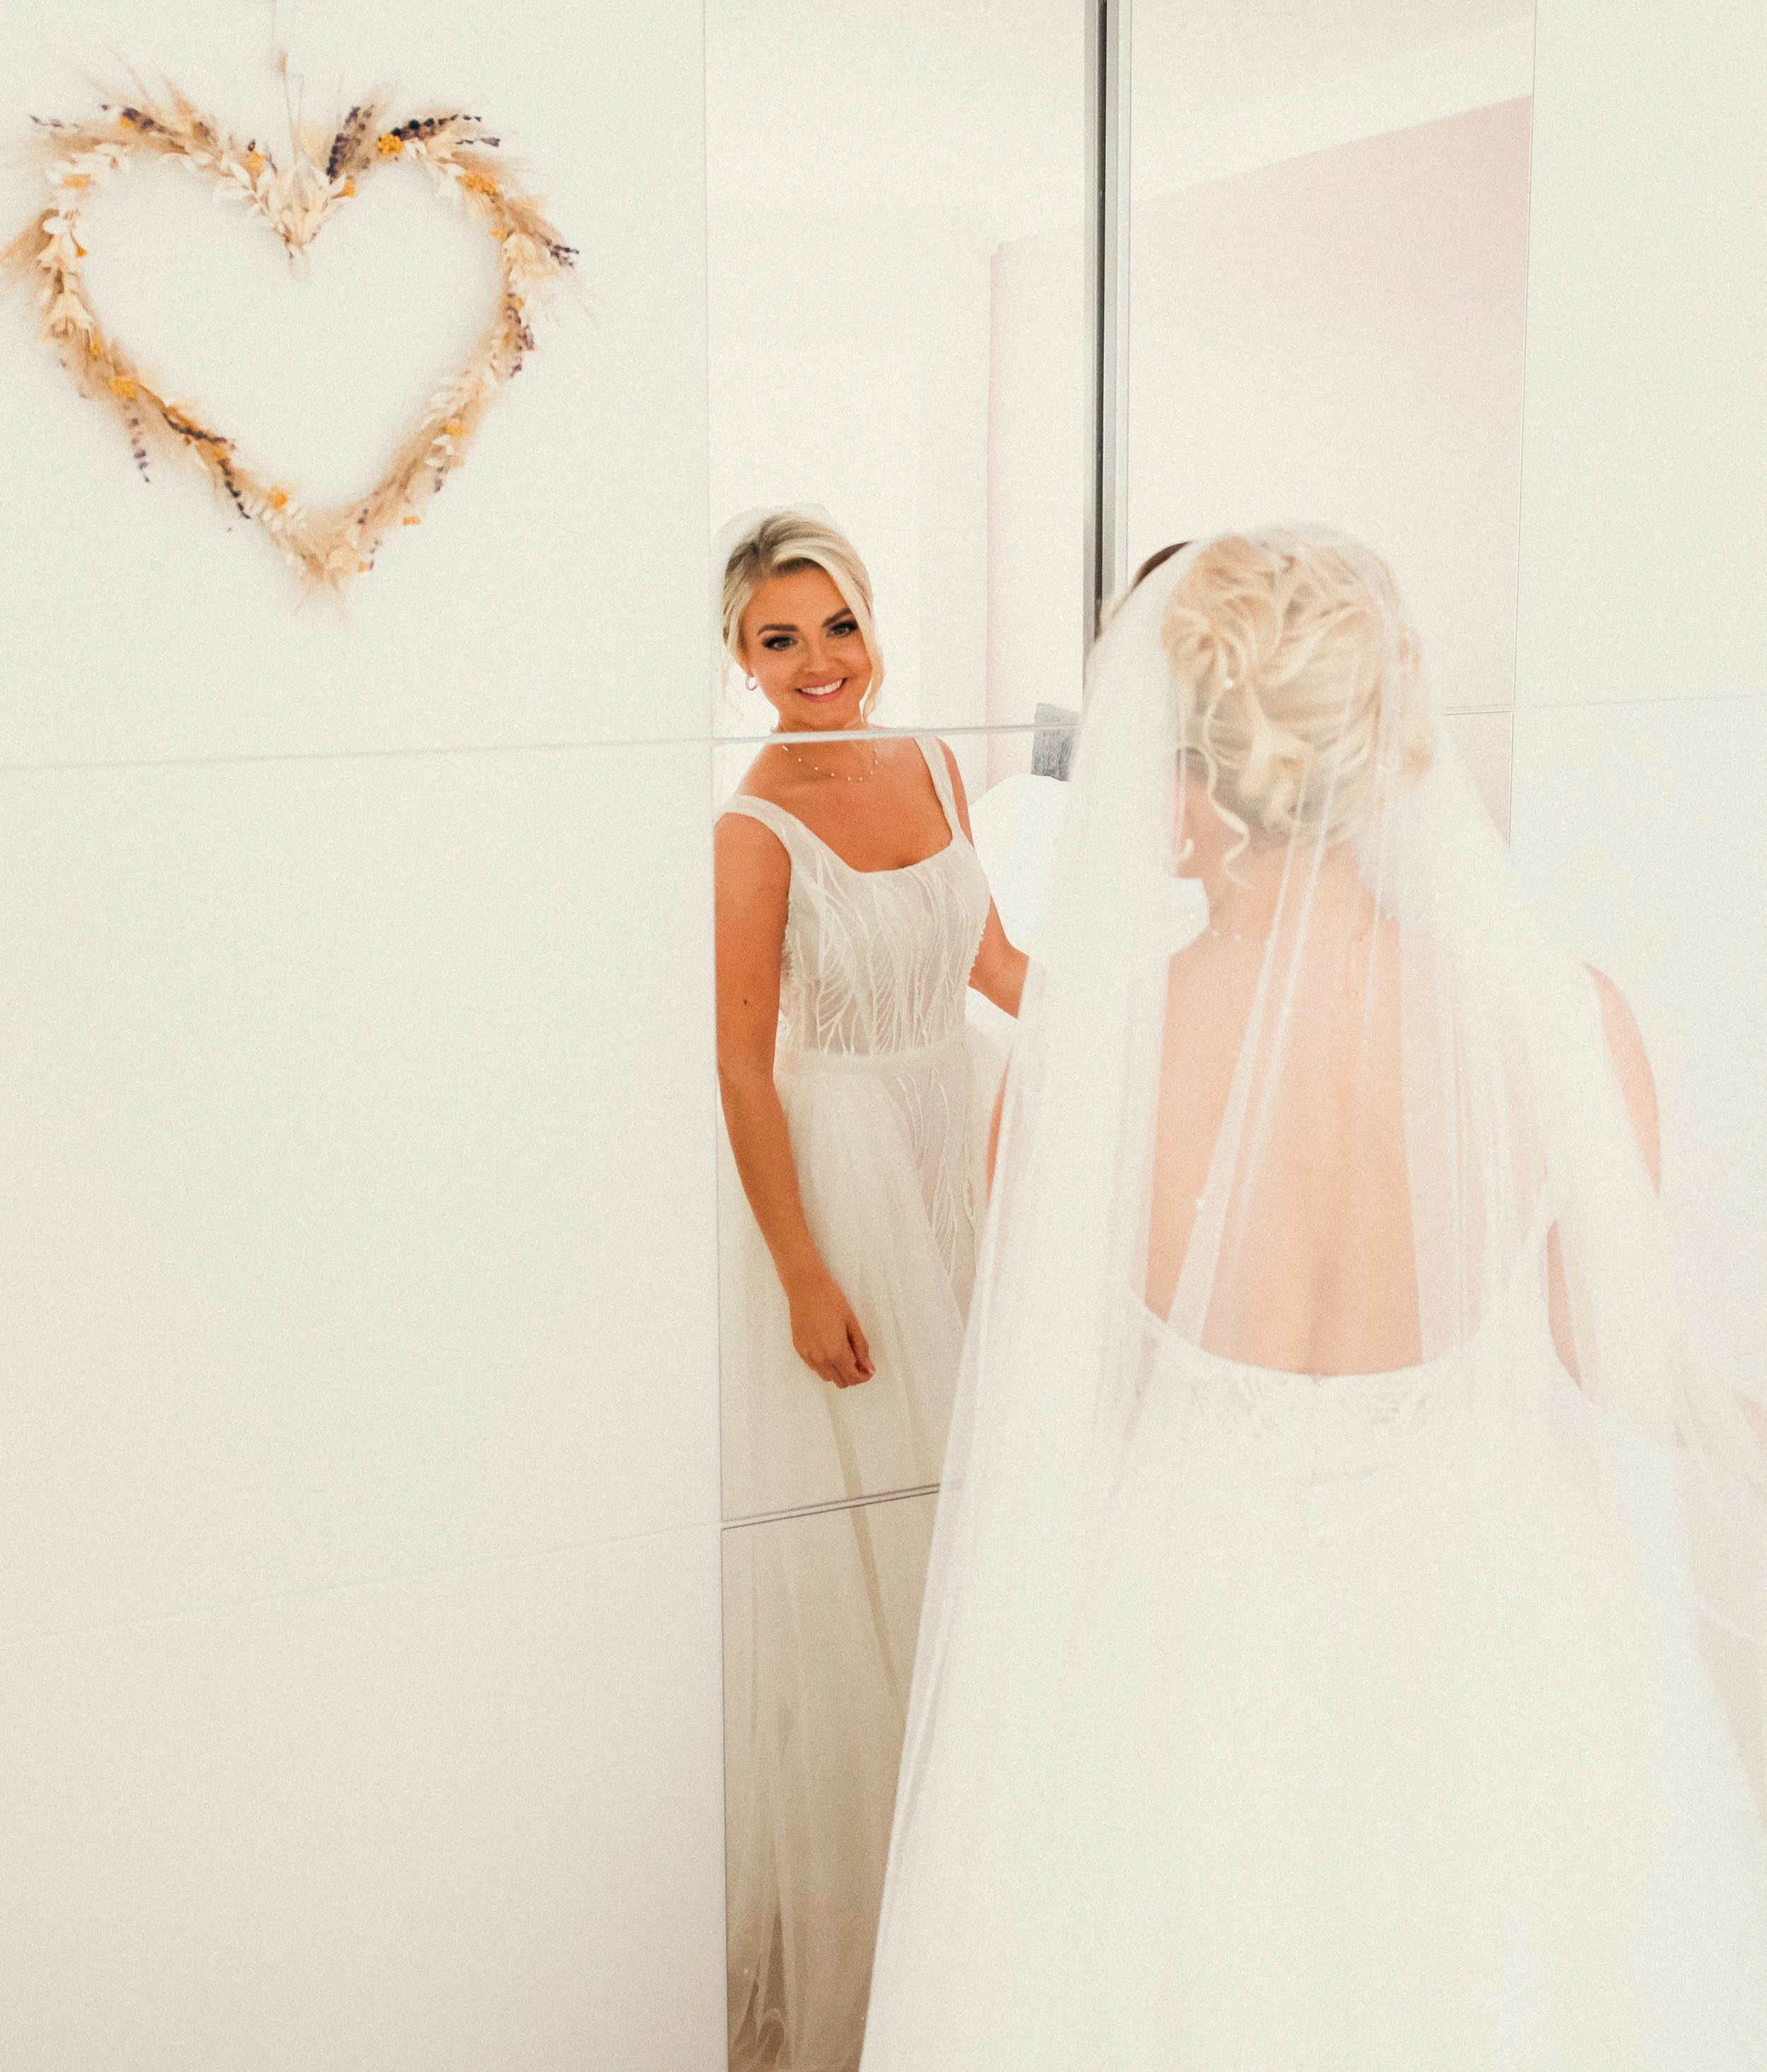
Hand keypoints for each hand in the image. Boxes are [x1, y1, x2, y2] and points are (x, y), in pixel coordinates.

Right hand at [784, 1266, 875, 1388]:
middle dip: (852, 1375)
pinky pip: (815, 1367)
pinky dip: (825, 1365)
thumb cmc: (832, 1301)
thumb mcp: (852, 1324)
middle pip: (840, 1382)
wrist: (805, 1289)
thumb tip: (868, 1368)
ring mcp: (808, 1356)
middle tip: (858, 1360)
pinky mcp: (799, 1350)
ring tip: (844, 1353)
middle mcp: (821, 1360)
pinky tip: (829, 1348)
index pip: (852, 1378)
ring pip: (827, 1377)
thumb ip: (861, 1348)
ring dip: (838, 1371)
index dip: (864, 1376)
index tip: (868, 1368)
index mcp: (836, 1353)